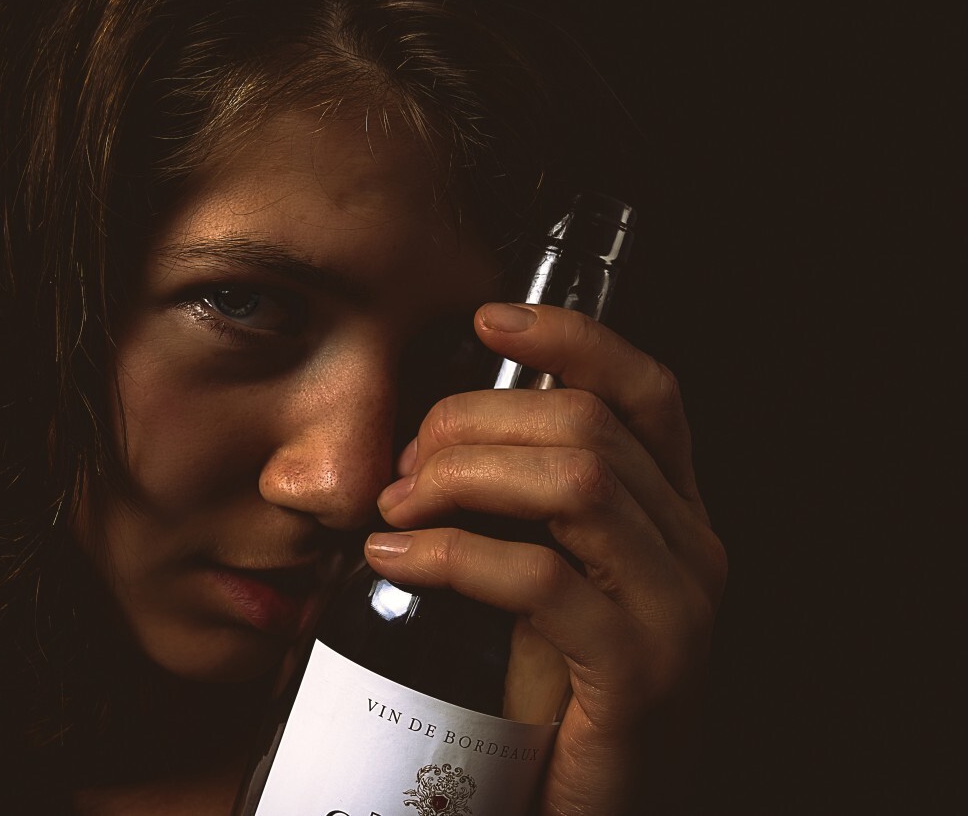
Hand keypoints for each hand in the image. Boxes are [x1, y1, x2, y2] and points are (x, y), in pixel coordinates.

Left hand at [365, 302, 726, 815]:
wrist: (578, 800)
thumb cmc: (551, 689)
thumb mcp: (542, 579)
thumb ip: (521, 507)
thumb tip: (435, 440)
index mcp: (672, 514)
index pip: (644, 390)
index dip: (570, 340)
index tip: (488, 319)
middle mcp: (691, 549)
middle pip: (588, 427)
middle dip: (475, 425)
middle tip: (406, 463)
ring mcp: (674, 611)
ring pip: (575, 483)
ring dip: (464, 479)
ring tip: (399, 506)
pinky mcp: (636, 671)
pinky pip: (540, 577)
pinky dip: (452, 554)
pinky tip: (396, 560)